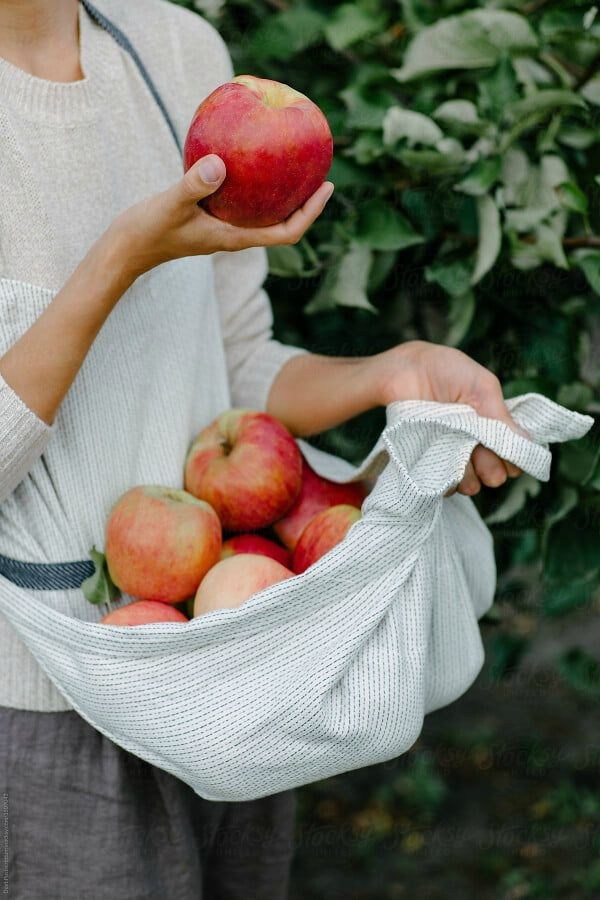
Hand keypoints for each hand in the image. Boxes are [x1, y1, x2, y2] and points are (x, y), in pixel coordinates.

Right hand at [110, 154, 333, 279]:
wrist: (125, 251)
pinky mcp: (210, 219)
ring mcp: (223, 228)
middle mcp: (234, 235)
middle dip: (304, 202)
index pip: (286, 233)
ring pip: (263, 214)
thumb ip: (195, 185)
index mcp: (235, 238)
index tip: (325, 188)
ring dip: (282, 194)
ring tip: (293, 163)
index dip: (310, 214)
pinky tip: (247, 159)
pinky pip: (241, 202)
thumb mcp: (170, 204)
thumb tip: (221, 164)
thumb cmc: (147, 232)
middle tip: (320, 171)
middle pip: (282, 224)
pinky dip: (253, 184)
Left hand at [374, 341, 529, 496]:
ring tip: (457, 456)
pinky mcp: (430, 463)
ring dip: (468, 476)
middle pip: (495, 475)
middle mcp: (476, 446)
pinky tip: (438, 461)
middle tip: (479, 451)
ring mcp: (453, 456)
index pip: (514, 457)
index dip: (512, 457)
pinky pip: (444, 486)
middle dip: (491, 468)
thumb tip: (528, 443)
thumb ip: (502, 417)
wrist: (406, 370)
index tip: (504, 447)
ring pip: (471, 485)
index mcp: (494, 428)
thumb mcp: (482, 387)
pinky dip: (445, 479)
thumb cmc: (448, 372)